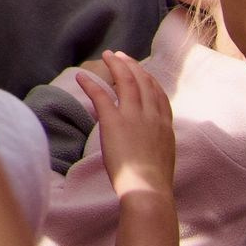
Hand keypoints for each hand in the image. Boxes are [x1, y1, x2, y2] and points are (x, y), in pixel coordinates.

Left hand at [75, 51, 175, 203]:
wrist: (148, 189)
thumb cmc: (154, 180)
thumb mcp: (163, 155)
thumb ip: (157, 140)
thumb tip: (149, 139)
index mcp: (164, 124)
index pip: (158, 93)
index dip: (148, 78)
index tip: (140, 68)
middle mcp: (151, 115)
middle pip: (142, 81)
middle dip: (131, 64)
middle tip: (119, 55)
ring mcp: (134, 117)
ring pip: (125, 81)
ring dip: (115, 65)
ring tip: (106, 56)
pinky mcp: (114, 122)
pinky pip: (100, 96)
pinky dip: (89, 84)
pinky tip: (80, 77)